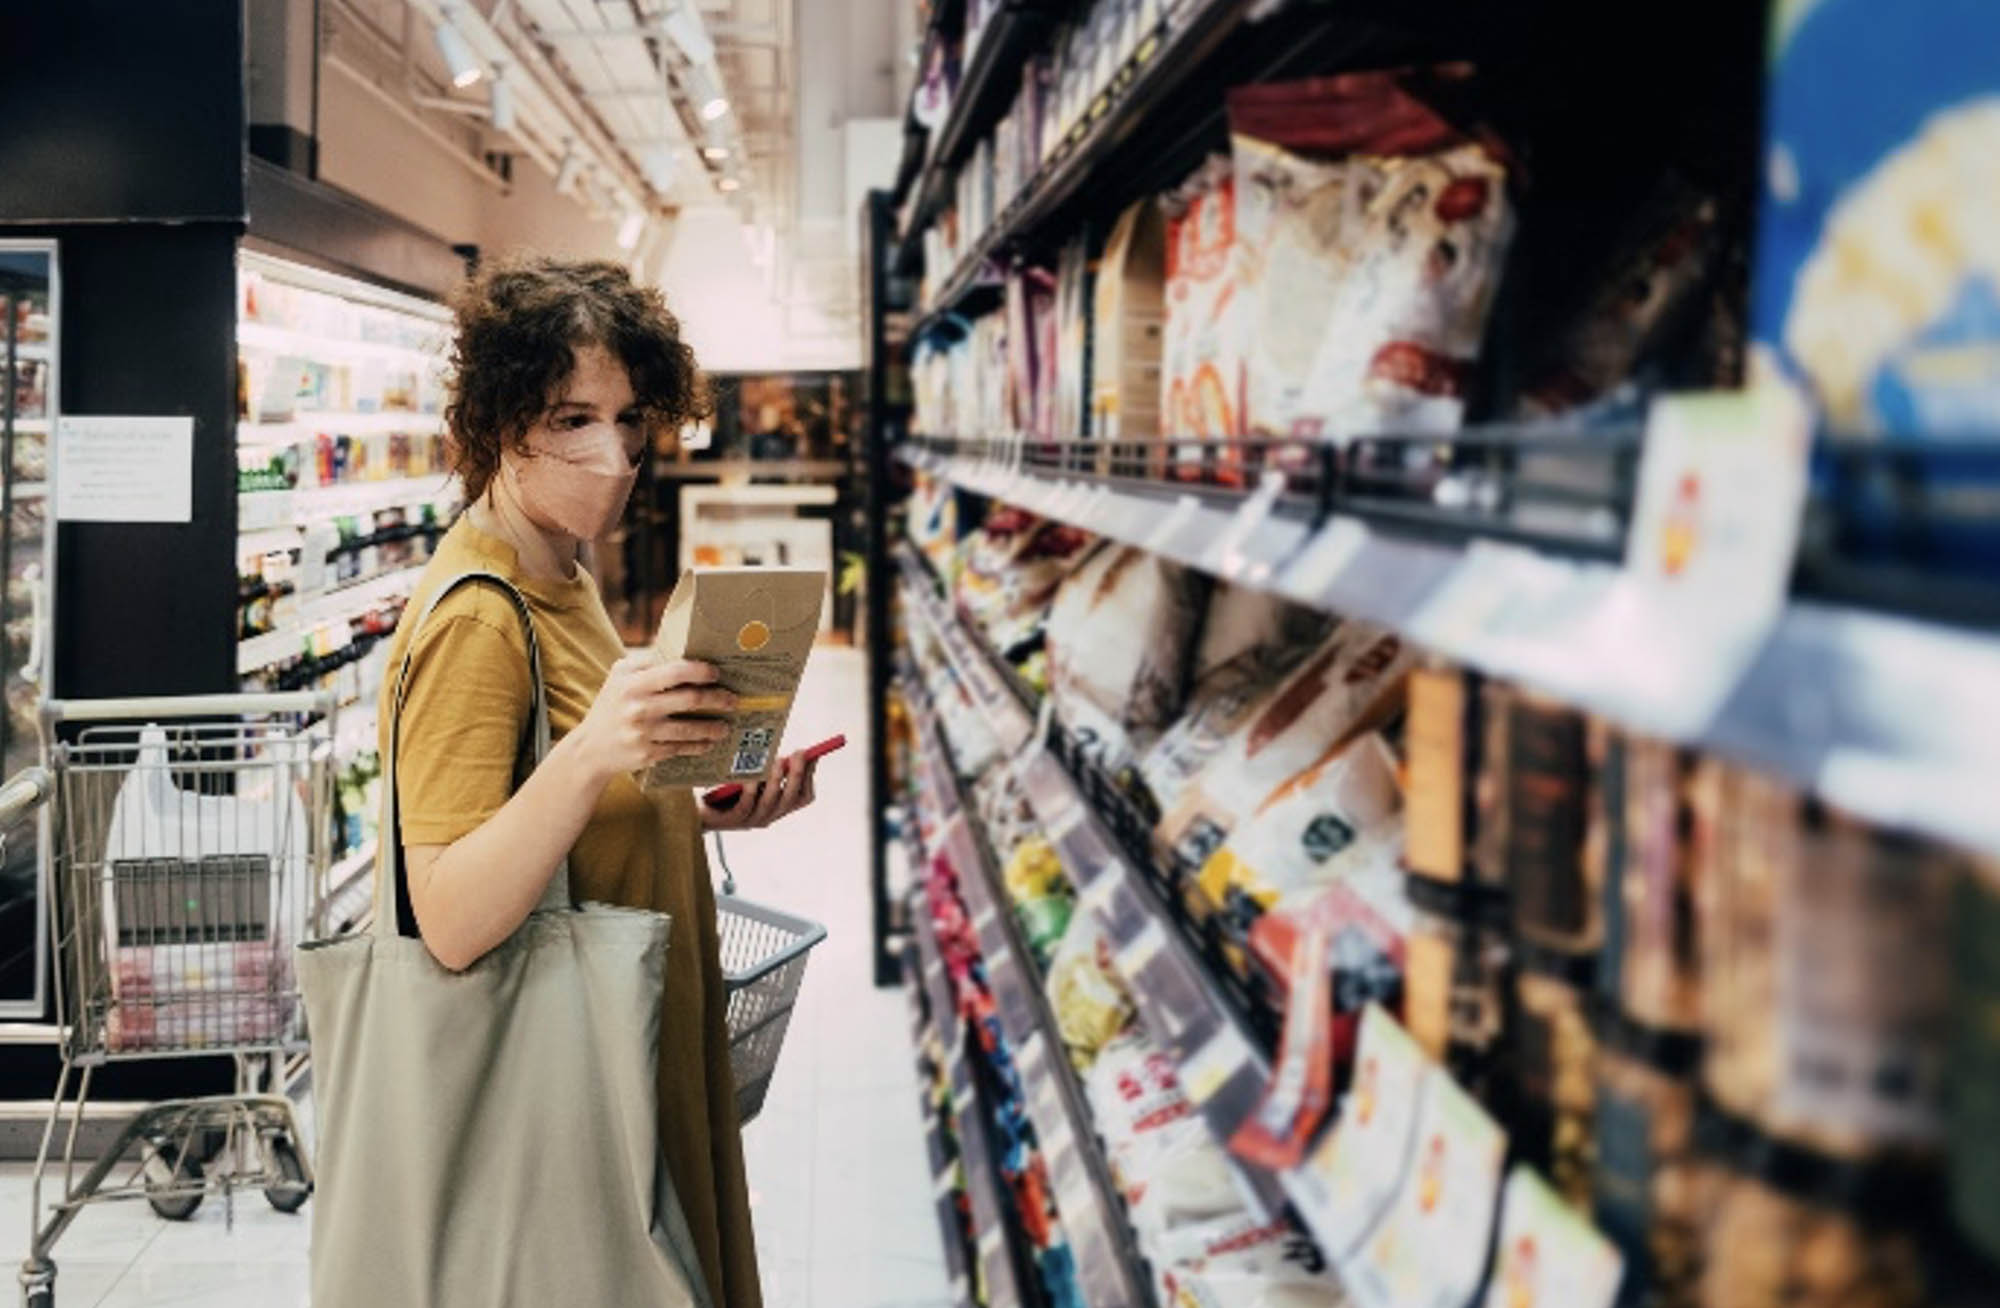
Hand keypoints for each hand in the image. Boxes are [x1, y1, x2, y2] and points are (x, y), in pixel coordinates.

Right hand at [570, 655, 735, 782]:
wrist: (589, 748)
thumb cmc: (611, 706)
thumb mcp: (619, 677)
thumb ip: (646, 663)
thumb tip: (682, 649)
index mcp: (632, 683)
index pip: (674, 671)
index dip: (700, 671)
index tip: (715, 673)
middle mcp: (638, 707)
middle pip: (690, 699)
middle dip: (717, 699)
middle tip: (733, 699)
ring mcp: (643, 732)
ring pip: (689, 729)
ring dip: (713, 727)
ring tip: (725, 726)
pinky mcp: (647, 754)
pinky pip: (681, 748)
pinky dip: (699, 746)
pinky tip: (709, 742)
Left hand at [701, 749, 819, 830]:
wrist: (695, 810)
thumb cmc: (725, 790)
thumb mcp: (752, 778)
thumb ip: (769, 769)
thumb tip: (786, 747)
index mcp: (776, 806)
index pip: (802, 796)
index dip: (809, 777)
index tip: (812, 756)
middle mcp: (768, 815)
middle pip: (791, 798)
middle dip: (797, 775)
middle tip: (800, 754)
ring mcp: (751, 819)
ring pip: (770, 802)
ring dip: (776, 780)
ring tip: (778, 762)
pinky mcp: (733, 820)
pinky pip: (746, 805)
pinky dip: (751, 791)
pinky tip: (751, 778)